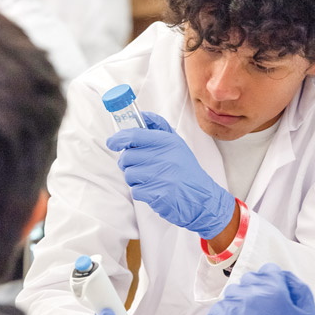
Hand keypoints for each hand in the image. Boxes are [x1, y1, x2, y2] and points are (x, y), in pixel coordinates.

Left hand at [106, 110, 234, 239]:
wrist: (202, 199)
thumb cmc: (185, 170)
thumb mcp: (177, 144)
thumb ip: (159, 128)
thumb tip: (141, 115)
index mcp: (167, 142)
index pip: (134, 135)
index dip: (118, 138)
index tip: (112, 142)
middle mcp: (163, 157)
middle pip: (127, 157)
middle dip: (129, 163)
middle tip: (140, 166)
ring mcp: (160, 176)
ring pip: (129, 174)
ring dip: (135, 178)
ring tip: (151, 179)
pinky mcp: (157, 194)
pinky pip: (136, 190)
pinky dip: (142, 192)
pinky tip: (155, 190)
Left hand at [207, 263, 314, 314]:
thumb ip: (300, 290)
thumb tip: (288, 279)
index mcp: (272, 289)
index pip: (270, 271)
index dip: (274, 282)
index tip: (275, 294)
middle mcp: (249, 292)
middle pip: (251, 280)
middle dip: (258, 291)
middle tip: (264, 310)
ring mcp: (232, 304)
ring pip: (235, 292)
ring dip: (242, 301)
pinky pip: (221, 306)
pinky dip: (228, 313)